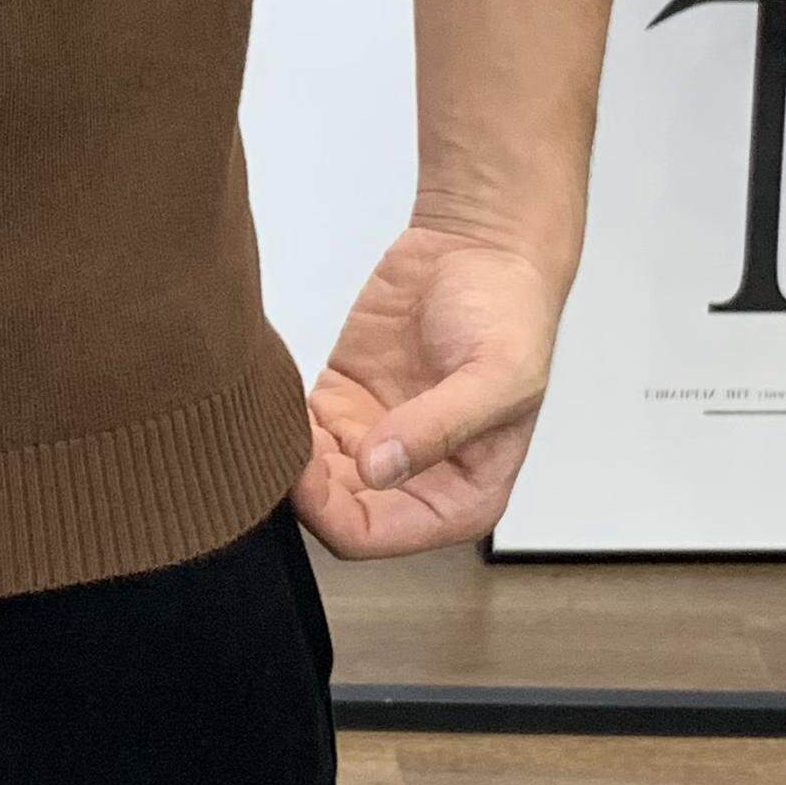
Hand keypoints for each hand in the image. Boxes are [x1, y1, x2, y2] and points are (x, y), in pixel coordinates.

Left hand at [291, 225, 566, 560]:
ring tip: (276, 414)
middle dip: (301, 485)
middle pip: (332, 512)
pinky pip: (295, 433)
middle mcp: (414, 481)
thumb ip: (439, 427)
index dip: (330, 512)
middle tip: (279, 437)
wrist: (479, 249)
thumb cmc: (510, 315)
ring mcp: (372, 443)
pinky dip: (278, 421)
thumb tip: (379, 469)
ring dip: (285, 455)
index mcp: (462, 498)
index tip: (306, 470)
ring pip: (308, 479)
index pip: (375, 535)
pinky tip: (276, 396)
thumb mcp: (495, 375)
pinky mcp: (342, 405)